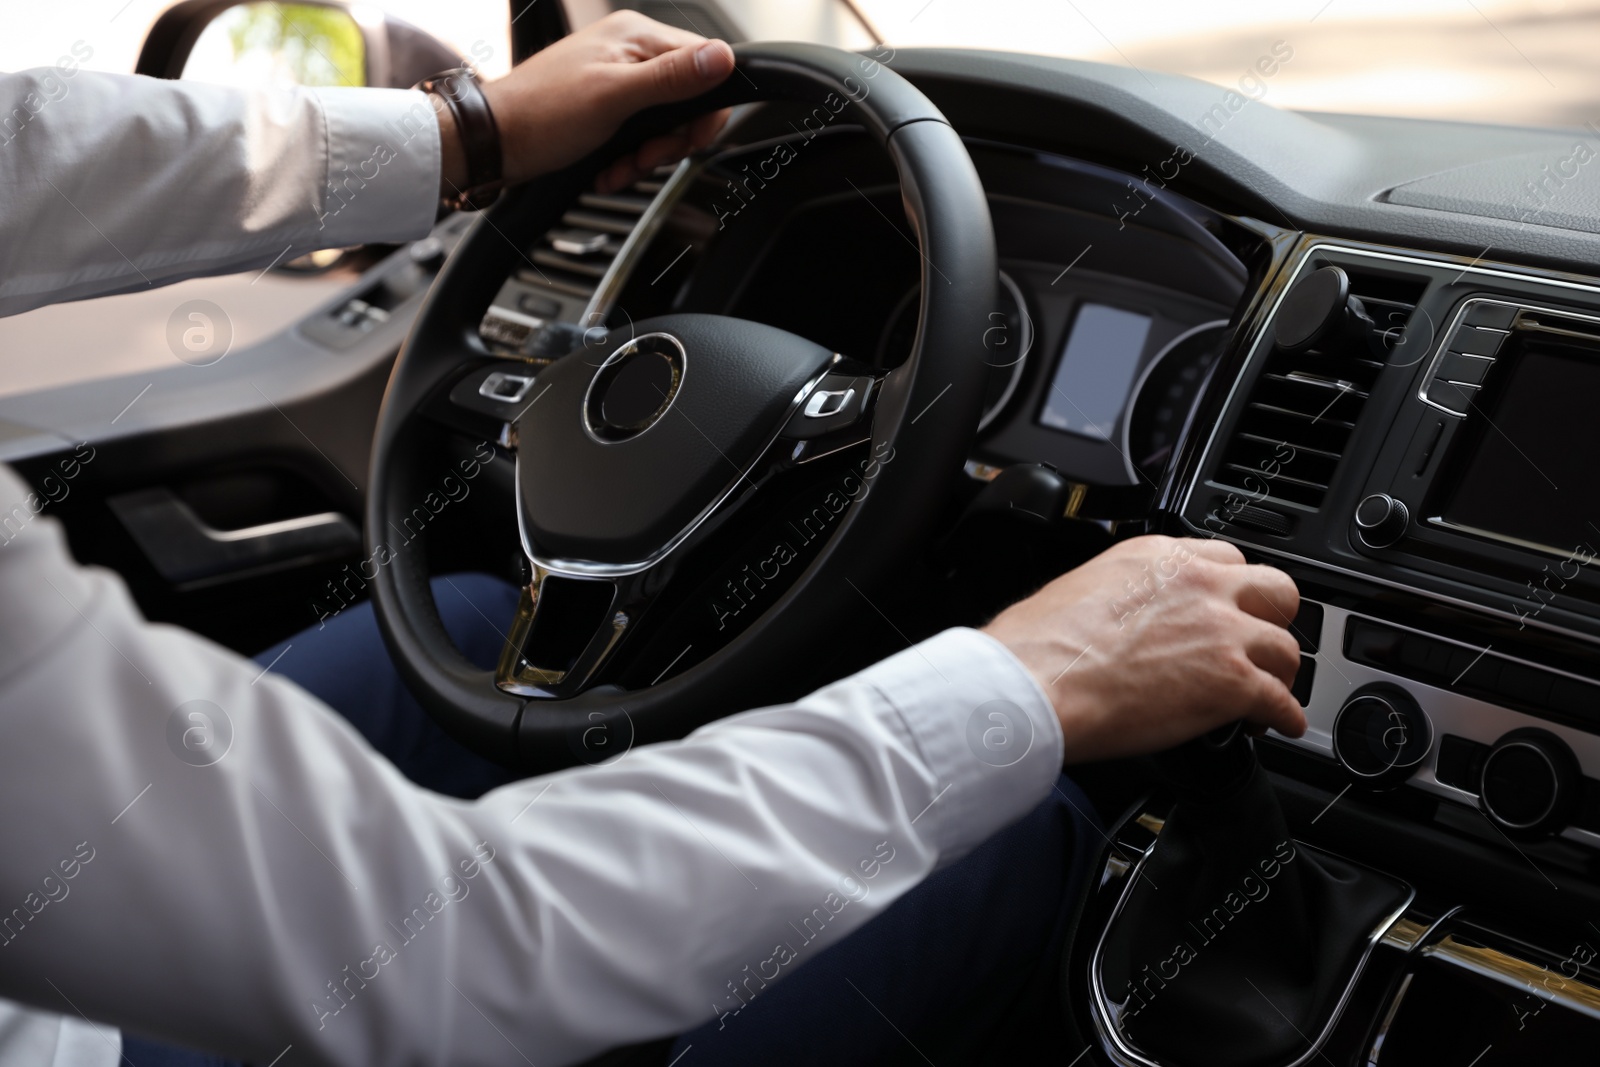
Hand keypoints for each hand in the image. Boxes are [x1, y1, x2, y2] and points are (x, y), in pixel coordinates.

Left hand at [435, 12, 735, 198]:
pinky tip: (610, 168)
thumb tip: (722, 58)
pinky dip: (629, 159)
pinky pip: (640, 135)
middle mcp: (631, 52)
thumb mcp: (614, 98)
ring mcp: (619, 80)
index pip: (705, 68)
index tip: (684, 141)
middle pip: (688, 101)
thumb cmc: (540, 116)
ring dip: (647, 156)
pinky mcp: (608, 108)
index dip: (702, 113)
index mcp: (637, 36)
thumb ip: (671, 78)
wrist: (494, 143)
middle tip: (645, 157)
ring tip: (620, 166)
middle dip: (670, 141)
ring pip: (665, 124)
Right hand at [982, 536, 1304, 762]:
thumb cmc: (1038, 645)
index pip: (1225, 560)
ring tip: (1268, 694)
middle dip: (1271, 621)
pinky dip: (1284, 716)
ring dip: (1279, 674)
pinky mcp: (1232, 683)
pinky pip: (1282, 700)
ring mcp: (1222, 633)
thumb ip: (1123, 594)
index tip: (1228, 610)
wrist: (1034, 684)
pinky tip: (1278, 724)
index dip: (1232, 592)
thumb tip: (1123, 620)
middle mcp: (1200, 584)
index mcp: (1160, 558)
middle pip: (1274, 592)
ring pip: (1285, 648)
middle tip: (1258, 646)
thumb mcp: (1081, 588)